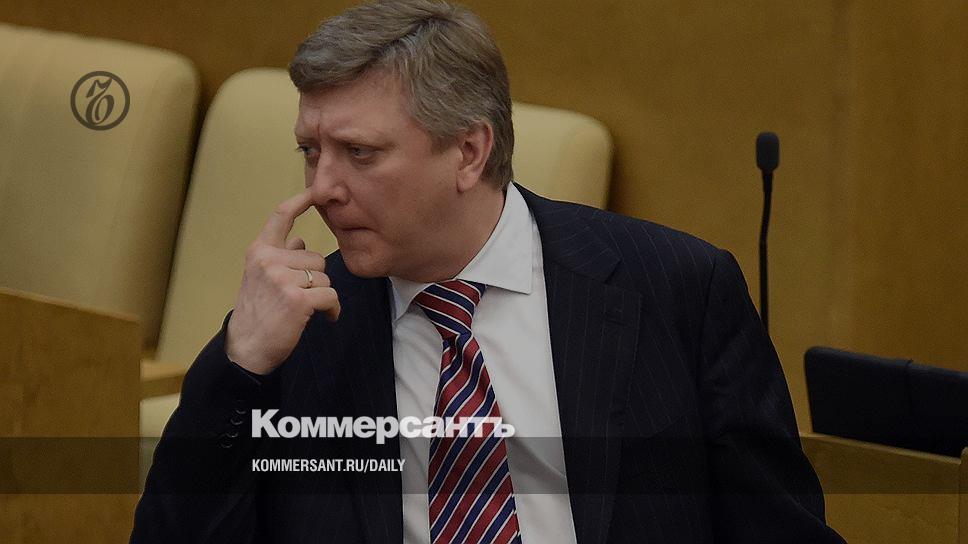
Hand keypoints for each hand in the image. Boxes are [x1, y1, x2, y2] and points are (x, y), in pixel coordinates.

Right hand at [225, 189, 339, 374]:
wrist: (247, 349)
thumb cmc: (258, 313)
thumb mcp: (260, 278)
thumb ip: (280, 256)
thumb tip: (300, 240)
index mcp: (259, 251)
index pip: (281, 216)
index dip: (300, 201)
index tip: (315, 190)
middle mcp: (269, 260)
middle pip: (316, 258)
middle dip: (315, 278)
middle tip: (298, 297)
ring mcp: (282, 279)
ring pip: (325, 278)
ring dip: (323, 295)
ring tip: (305, 309)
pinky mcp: (297, 299)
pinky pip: (331, 296)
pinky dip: (332, 309)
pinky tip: (324, 318)